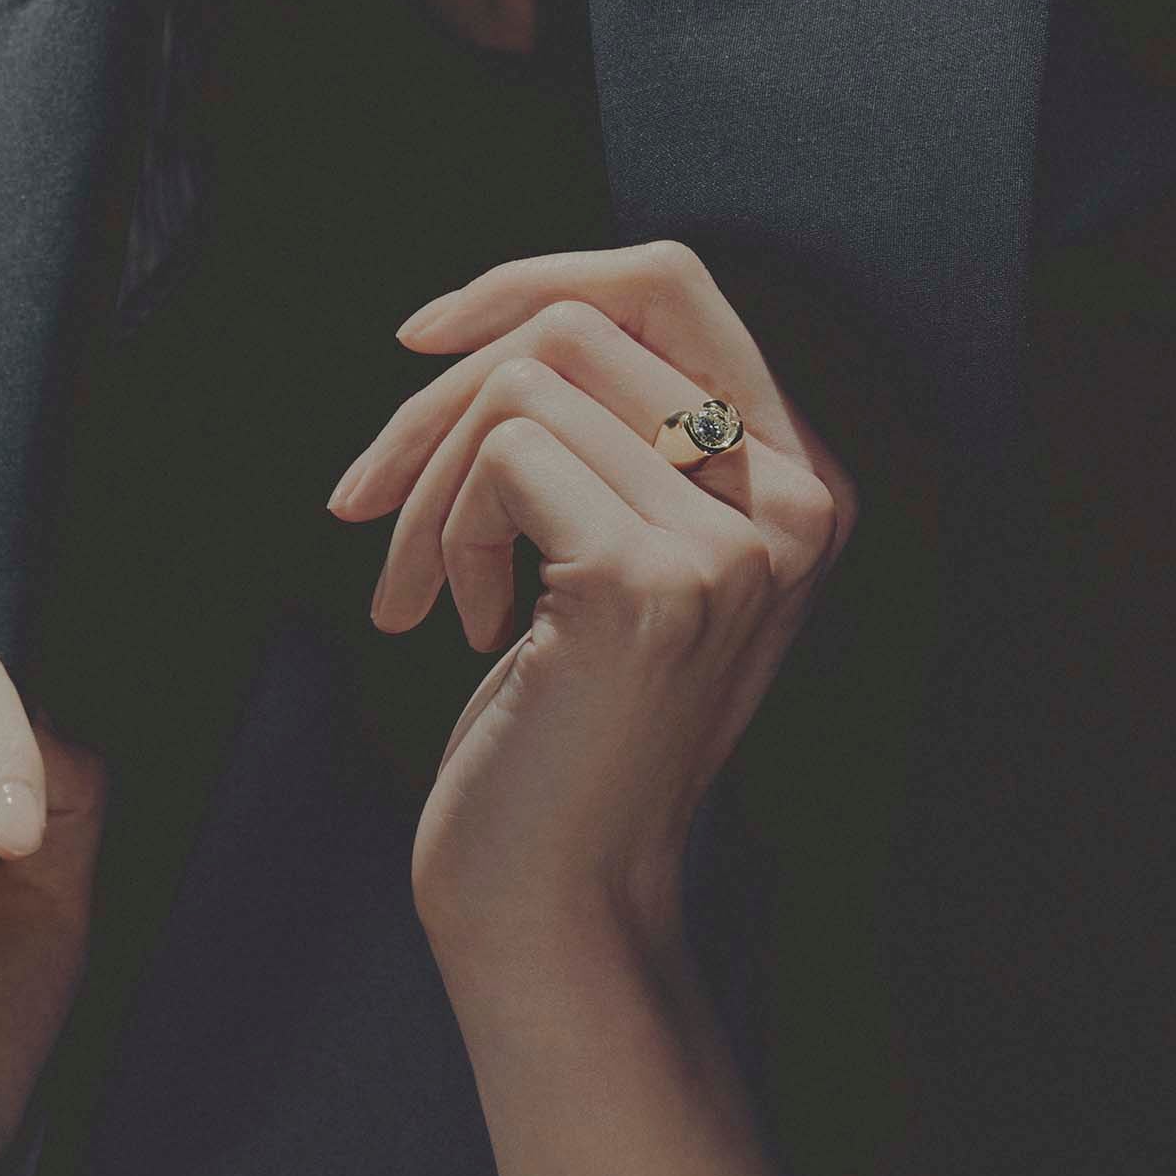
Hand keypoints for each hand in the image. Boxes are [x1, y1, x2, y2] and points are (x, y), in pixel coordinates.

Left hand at [328, 241, 855, 973]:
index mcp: (801, 483)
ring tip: (419, 580)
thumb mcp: (622, 558)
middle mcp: (795, 500)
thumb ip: (617, 436)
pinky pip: (501, 451)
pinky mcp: (647, 576)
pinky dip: (443, 525)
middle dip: (446, 392)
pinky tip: (452, 618)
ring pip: (526, 382)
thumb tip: (507, 310)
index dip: (535, 279)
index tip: (425, 339)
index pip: (672, 284)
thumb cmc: (568, 731)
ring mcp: (733, 540)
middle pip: (586, 318)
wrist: (559, 896)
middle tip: (374, 495)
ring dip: (430, 477)